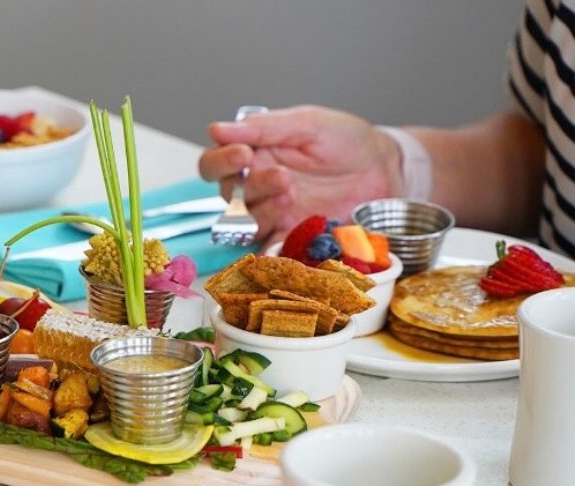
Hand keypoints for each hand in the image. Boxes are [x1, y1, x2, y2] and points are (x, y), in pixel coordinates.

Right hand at [198, 106, 403, 244]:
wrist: (385, 170)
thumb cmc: (346, 141)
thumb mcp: (307, 123)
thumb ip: (263, 127)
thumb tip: (216, 129)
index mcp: (252, 155)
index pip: (213, 163)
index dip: (221, 162)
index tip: (244, 154)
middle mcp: (255, 186)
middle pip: (228, 195)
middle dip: (252, 186)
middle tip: (283, 176)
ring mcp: (271, 214)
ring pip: (243, 222)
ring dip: (264, 209)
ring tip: (294, 194)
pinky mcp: (290, 237)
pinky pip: (266, 249)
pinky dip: (269, 247)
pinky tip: (287, 234)